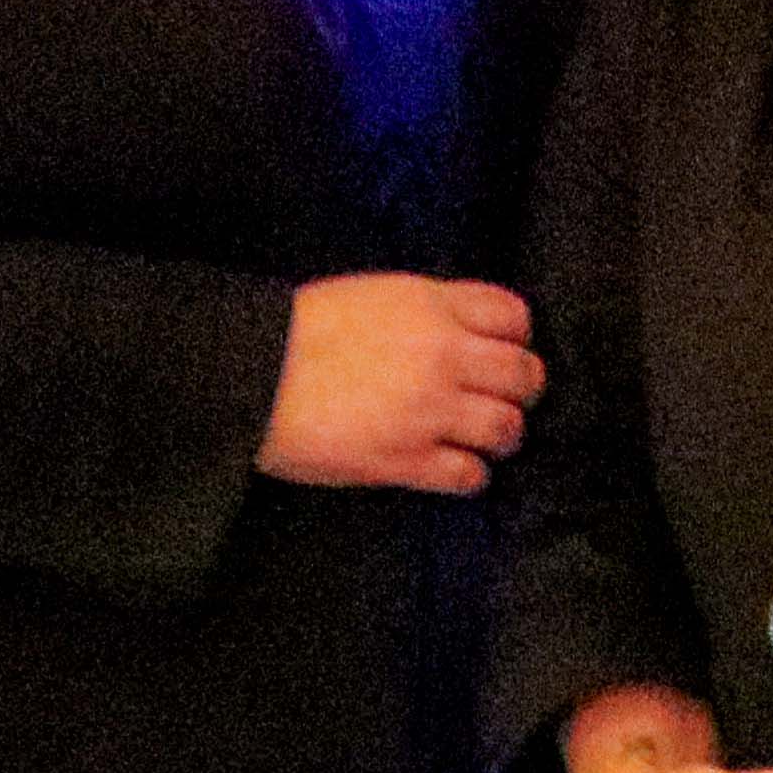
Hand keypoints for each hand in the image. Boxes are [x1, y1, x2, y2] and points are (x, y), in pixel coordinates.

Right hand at [255, 274, 542, 493]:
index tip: (504, 353)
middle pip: (523, 375)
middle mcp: (441, 354)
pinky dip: (469, 476)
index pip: (514, 317)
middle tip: (504, 401)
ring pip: (506, 427)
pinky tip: (453, 470)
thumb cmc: (297, 332)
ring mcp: (427, 409)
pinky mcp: (404, 459)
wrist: (248, 372)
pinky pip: (468, 475)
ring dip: (501, 436)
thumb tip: (462, 332)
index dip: (516, 340)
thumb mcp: (373, 296)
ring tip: (483, 441)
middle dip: (521, 391)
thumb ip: (426, 310)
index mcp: (431, 305)